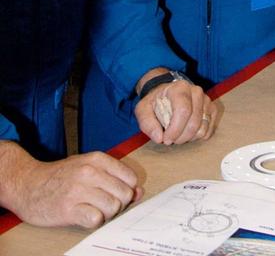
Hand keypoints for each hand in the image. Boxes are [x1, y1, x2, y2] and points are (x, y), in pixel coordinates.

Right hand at [0, 141, 139, 228]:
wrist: (28, 185)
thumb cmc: (61, 177)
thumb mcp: (87, 167)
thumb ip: (114, 176)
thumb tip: (139, 192)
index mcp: (96, 159)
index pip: (129, 178)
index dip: (127, 190)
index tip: (116, 194)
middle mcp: (89, 172)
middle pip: (123, 194)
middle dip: (118, 204)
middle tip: (103, 204)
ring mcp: (78, 191)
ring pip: (112, 207)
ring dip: (106, 213)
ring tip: (93, 210)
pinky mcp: (68, 209)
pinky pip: (96, 219)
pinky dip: (94, 221)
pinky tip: (84, 216)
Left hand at [134, 72, 216, 144]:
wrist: (167, 93)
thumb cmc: (155, 101)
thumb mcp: (143, 109)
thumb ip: (147, 122)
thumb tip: (159, 138)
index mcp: (179, 88)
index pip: (183, 110)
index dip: (175, 129)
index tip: (165, 139)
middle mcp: (196, 91)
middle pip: (194, 122)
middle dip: (180, 137)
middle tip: (170, 139)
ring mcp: (206, 100)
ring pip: (202, 128)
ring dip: (188, 138)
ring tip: (178, 134)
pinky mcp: (211, 109)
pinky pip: (209, 129)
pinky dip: (198, 136)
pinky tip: (187, 133)